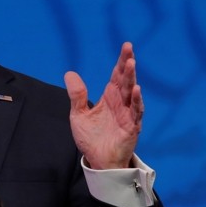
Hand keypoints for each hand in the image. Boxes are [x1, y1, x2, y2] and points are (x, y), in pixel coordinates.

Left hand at [64, 42, 143, 169]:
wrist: (98, 161)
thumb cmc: (92, 138)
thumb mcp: (79, 115)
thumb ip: (77, 95)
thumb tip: (69, 73)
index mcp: (110, 97)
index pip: (116, 75)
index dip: (121, 61)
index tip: (126, 45)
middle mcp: (121, 103)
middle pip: (125, 80)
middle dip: (127, 64)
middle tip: (129, 49)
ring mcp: (128, 114)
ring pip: (132, 93)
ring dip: (132, 78)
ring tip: (131, 64)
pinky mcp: (131, 127)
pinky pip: (135, 112)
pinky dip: (136, 101)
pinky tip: (136, 90)